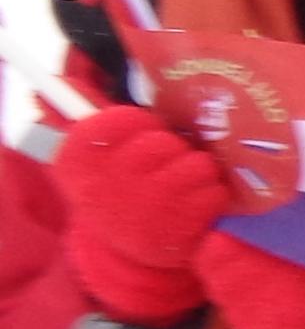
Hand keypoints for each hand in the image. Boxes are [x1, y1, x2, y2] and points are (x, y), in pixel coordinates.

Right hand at [55, 106, 226, 319]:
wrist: (131, 249)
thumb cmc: (121, 188)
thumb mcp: (98, 157)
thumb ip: (100, 122)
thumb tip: (64, 79)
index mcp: (80, 161)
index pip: (124, 119)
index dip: (141, 126)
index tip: (140, 137)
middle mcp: (109, 183)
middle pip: (164, 142)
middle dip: (172, 150)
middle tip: (163, 166)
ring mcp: (146, 207)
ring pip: (197, 164)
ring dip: (197, 171)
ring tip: (181, 185)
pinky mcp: (181, 228)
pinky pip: (215, 192)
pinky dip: (212, 195)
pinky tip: (194, 204)